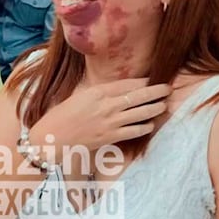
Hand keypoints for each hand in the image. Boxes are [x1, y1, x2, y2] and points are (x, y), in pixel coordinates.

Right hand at [29, 78, 170, 160]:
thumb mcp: (79, 97)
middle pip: (139, 96)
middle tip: (167, 88)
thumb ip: (99, 94)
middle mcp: (106, 105)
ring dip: (155, 108)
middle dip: (156, 92)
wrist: (51, 138)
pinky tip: (150, 124)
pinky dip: (145, 127)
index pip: (127, 84)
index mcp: (97, 92)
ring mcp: (110, 122)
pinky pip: (135, 131)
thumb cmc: (61, 116)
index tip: (152, 80)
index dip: (143, 82)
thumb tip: (117, 92)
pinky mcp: (110, 137)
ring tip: (163, 105)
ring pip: (141, 113)